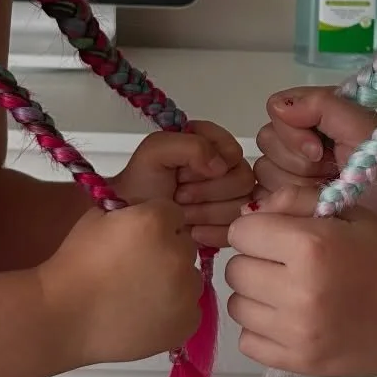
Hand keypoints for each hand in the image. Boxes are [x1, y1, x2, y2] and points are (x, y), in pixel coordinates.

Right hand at [42, 200, 201, 367]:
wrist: (64, 317)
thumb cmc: (74, 266)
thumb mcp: (97, 220)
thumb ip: (129, 211)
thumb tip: (144, 214)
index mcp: (155, 222)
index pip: (172, 213)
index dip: (153, 225)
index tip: (135, 239)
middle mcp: (178, 253)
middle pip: (184, 246)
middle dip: (165, 252)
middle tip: (134, 270)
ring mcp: (186, 291)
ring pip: (190, 279)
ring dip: (172, 282)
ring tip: (137, 296)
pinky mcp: (187, 322)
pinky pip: (188, 310)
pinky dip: (173, 312)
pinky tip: (143, 315)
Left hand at [115, 121, 253, 248]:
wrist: (133, 222)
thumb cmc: (140, 187)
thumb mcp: (155, 152)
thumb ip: (190, 145)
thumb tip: (220, 165)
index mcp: (208, 143)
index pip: (233, 150)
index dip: (211, 163)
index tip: (184, 171)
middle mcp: (223, 168)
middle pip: (242, 179)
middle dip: (207, 191)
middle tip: (180, 194)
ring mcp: (228, 198)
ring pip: (241, 205)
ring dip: (206, 212)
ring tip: (182, 212)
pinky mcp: (228, 224)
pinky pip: (237, 229)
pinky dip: (212, 232)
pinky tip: (192, 230)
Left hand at [225, 191, 376, 376]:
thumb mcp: (347, 213)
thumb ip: (295, 202)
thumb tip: (251, 215)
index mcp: (309, 246)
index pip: (240, 233)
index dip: (256, 231)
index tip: (276, 237)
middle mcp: (298, 291)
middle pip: (236, 271)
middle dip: (255, 262)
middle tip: (284, 266)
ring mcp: (298, 332)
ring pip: (238, 308)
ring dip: (256, 297)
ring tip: (287, 294)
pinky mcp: (302, 362)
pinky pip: (249, 343)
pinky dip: (262, 330)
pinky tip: (288, 320)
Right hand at [253, 87, 376, 231]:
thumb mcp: (360, 125)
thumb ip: (321, 105)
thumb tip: (279, 107)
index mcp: (314, 114)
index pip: (277, 109)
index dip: (294, 132)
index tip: (323, 150)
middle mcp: (297, 138)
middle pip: (267, 140)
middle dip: (299, 161)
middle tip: (331, 172)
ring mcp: (289, 171)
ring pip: (265, 170)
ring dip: (298, 183)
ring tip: (328, 190)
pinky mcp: (285, 201)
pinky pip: (264, 196)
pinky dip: (289, 202)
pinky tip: (313, 205)